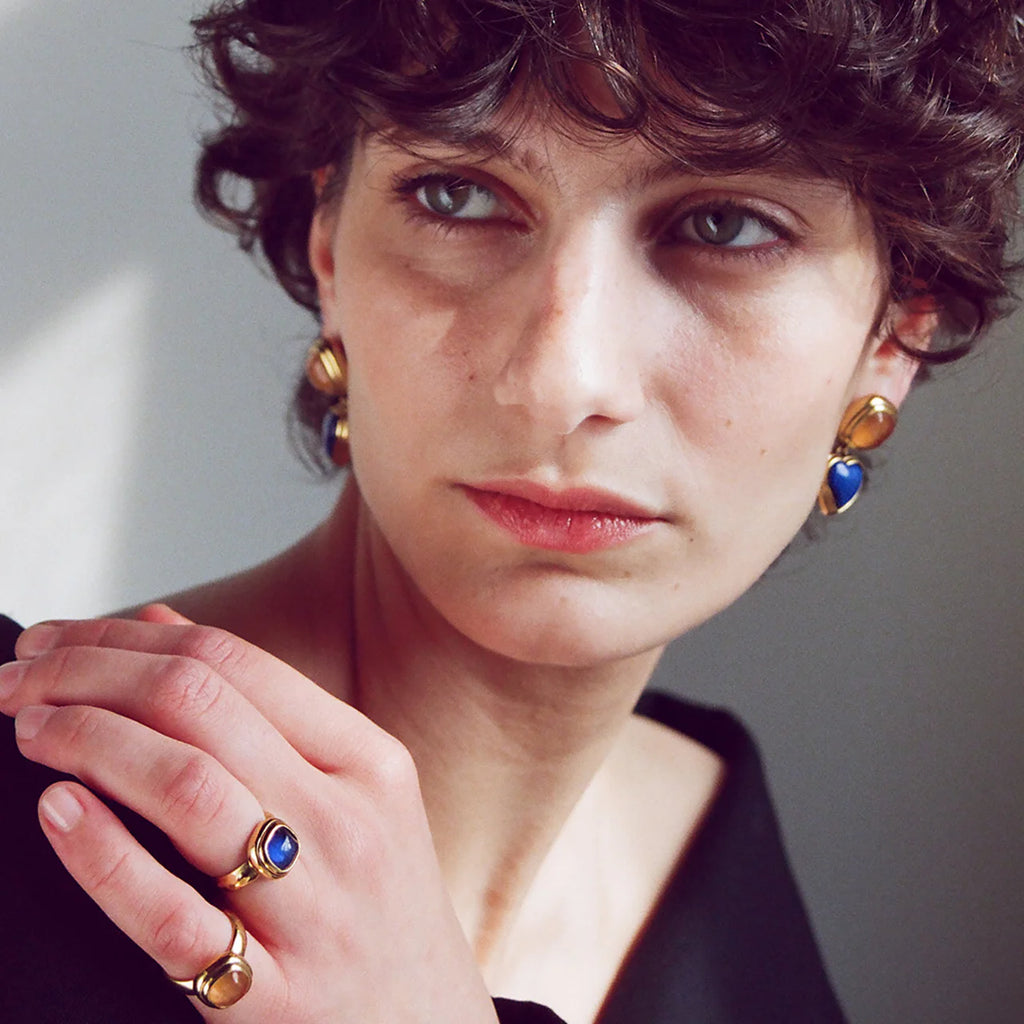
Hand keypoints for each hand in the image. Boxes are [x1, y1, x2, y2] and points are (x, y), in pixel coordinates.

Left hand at [0, 608, 497, 1022]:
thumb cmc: (380, 901)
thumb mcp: (359, 792)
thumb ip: (264, 708)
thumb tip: (158, 624)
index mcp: (369, 760)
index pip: (234, 661)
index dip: (127, 638)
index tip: (59, 640)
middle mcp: (346, 821)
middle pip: (201, 706)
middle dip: (89, 674)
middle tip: (18, 676)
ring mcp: (315, 911)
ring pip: (189, 790)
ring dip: (89, 742)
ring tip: (29, 729)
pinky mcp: (275, 1000)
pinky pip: (174, 920)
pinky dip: (104, 857)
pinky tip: (56, 812)